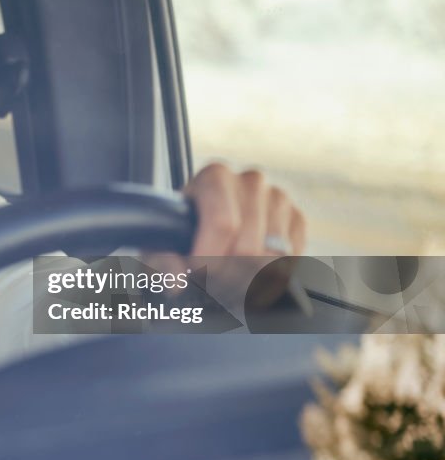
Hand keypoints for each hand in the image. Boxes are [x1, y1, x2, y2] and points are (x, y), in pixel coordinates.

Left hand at [145, 163, 306, 313]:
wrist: (210, 228)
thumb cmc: (184, 234)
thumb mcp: (162, 245)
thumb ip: (161, 261)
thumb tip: (175, 282)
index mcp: (215, 177)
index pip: (223, 224)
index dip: (210, 258)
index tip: (197, 271)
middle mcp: (251, 181)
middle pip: (248, 247)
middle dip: (227, 275)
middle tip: (212, 282)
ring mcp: (278, 198)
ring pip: (273, 258)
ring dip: (249, 281)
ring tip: (228, 281)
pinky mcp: (297, 219)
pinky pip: (292, 260)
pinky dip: (272, 276)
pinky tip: (251, 273)